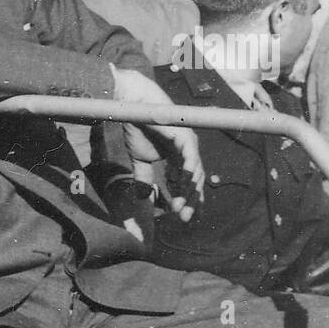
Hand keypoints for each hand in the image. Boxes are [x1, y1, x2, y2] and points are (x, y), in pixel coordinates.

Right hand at [111, 68, 203, 217]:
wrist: (134, 109)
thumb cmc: (139, 129)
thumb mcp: (140, 160)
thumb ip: (144, 178)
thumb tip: (142, 197)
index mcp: (178, 157)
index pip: (186, 182)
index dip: (185, 199)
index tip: (181, 217)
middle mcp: (187, 152)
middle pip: (194, 181)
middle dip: (189, 201)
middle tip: (182, 218)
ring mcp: (189, 145)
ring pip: (194, 173)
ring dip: (188, 192)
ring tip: (180, 208)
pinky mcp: (185, 138)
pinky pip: (191, 158)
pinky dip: (190, 172)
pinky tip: (186, 186)